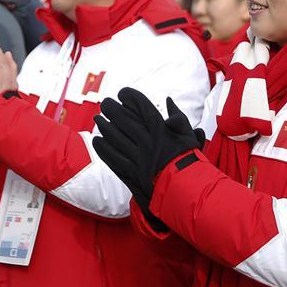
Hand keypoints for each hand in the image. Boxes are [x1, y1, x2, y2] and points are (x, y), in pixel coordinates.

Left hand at [92, 87, 203, 225]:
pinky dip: (103, 148)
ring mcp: (138, 158)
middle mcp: (147, 142)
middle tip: (106, 103)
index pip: (142, 107)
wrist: (186, 192)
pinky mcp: (131, 173)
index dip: (130, 97)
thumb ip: (178, 118)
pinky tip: (97, 141)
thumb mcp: (189, 137)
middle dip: (112, 109)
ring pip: (115, 138)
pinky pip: (112, 158)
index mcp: (162, 131)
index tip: (123, 93)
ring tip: (98, 119)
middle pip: (124, 120)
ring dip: (104, 127)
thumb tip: (168, 100)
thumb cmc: (189, 163)